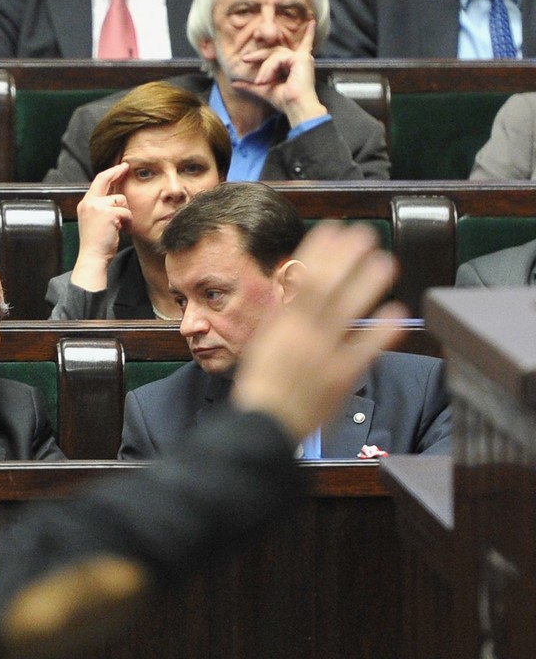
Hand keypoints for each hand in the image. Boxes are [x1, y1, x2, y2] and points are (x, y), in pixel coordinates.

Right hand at [70, 162, 132, 291]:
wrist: (93, 257)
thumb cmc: (96, 243)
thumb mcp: (95, 221)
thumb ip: (101, 207)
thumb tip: (115, 196)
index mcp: (85, 204)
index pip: (97, 182)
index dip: (109, 173)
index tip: (119, 167)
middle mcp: (88, 203)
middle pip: (105, 179)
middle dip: (117, 171)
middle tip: (126, 166)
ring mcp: (97, 207)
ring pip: (120, 199)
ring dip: (125, 213)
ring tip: (119, 227)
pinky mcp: (108, 214)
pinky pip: (126, 211)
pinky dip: (127, 221)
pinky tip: (121, 230)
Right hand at [231, 222, 405, 442]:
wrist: (263, 427)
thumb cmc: (261, 388)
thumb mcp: (262, 345)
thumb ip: (281, 318)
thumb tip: (292, 291)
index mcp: (281, 327)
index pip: (302, 281)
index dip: (318, 253)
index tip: (331, 231)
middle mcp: (302, 336)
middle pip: (326, 289)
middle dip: (346, 259)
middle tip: (364, 235)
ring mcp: (323, 355)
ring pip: (347, 312)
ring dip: (367, 285)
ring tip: (385, 263)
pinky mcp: (341, 377)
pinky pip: (364, 350)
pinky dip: (381, 331)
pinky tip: (396, 312)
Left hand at [232, 19, 326, 127]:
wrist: (295, 107)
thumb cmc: (284, 100)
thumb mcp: (263, 89)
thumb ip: (249, 85)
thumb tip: (234, 83)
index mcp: (296, 64)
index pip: (301, 45)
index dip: (307, 35)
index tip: (311, 23)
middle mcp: (301, 58)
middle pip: (275, 50)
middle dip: (259, 55)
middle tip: (245, 59)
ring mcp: (302, 57)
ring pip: (275, 54)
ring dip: (264, 68)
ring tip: (260, 82)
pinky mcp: (301, 58)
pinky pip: (279, 58)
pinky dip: (269, 68)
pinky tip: (266, 80)